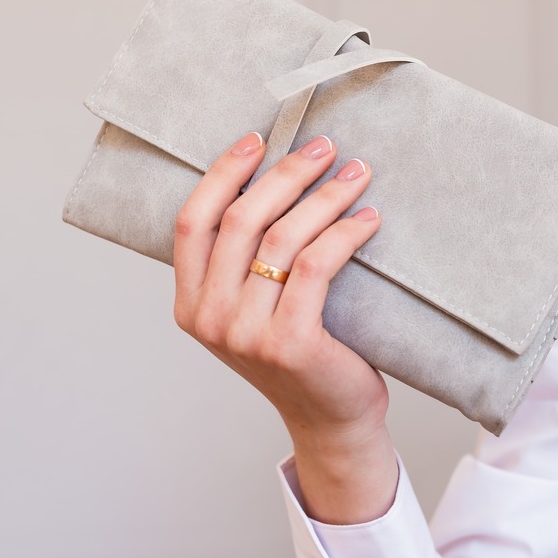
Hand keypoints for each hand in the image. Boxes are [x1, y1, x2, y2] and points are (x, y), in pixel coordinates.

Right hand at [173, 129, 398, 520]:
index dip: (222, 174)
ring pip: (281, 238)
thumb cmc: (298, 352)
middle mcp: (209, 319)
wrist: (330, 418)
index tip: (258, 139)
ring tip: (356, 174)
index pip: (192, 222)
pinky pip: (317, 265)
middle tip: (324, 147)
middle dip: (285, 173)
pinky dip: (345, 233)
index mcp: (189, 305)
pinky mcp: (290, 342)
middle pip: (240, 221)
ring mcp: (245, 334)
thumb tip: (270, 177)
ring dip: (324, 196)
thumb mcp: (251, 309)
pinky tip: (368, 219)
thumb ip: (242, 262)